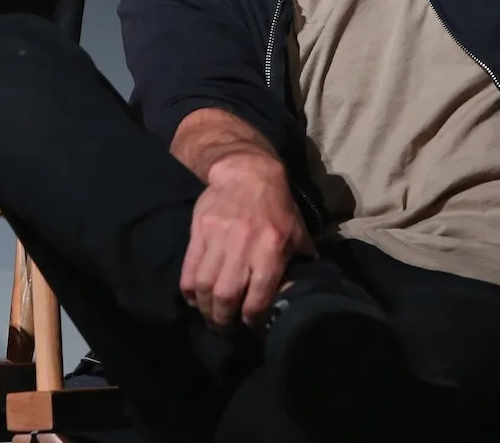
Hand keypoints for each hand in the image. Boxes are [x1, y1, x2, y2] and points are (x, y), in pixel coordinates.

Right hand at [179, 153, 314, 329]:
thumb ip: (302, 259)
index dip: (252, 319)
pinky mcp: (199, 231)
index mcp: (271, 248)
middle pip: (227, 296)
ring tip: (210, 315)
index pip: (258, 296)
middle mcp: (244, 246)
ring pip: (205, 286)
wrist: (247, 173)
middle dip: (224, 320)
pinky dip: (189, 291)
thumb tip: (310, 287)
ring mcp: (218, 238)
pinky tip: (194, 298)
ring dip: (205, 308)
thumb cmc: (276, 205)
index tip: (249, 326)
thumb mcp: (296, 230)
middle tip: (225, 327)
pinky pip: (189, 269)